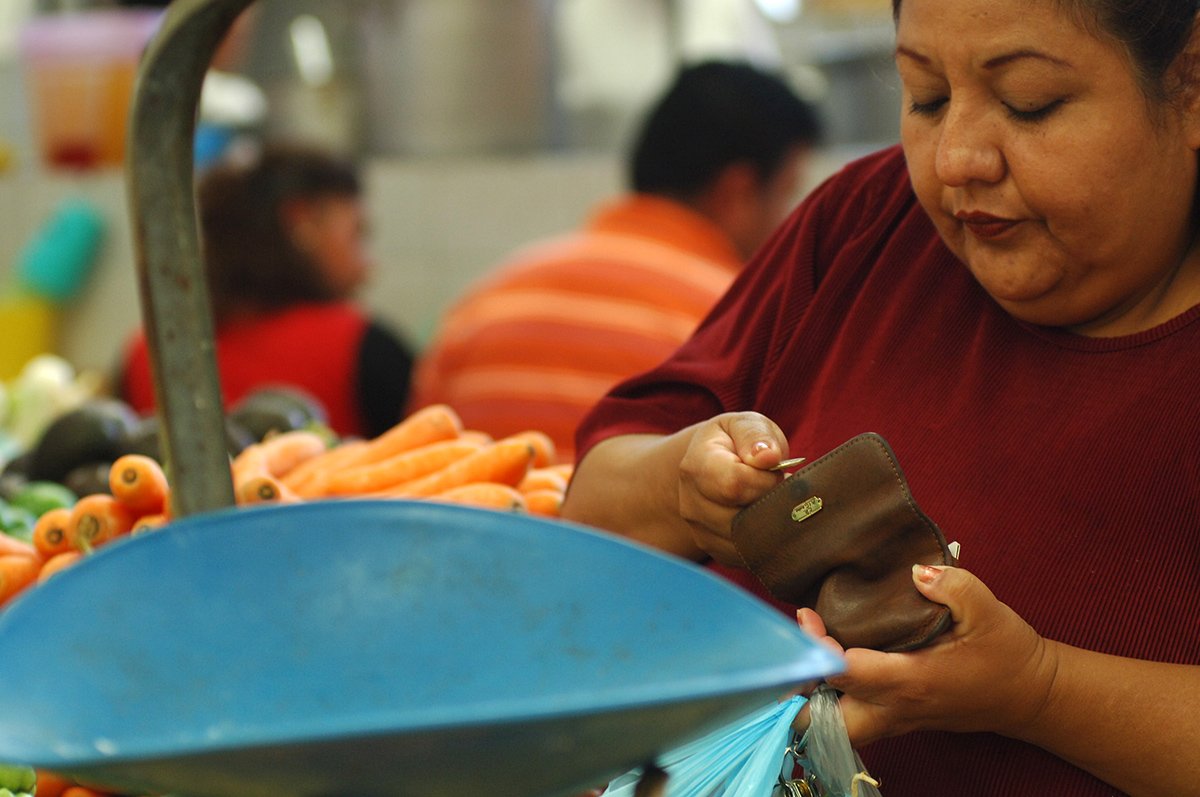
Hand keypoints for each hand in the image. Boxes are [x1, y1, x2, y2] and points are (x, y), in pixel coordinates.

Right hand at [675, 411, 787, 564]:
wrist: (712, 468)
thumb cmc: (735, 443)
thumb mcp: (744, 424)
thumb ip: (756, 435)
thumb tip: (768, 457)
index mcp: (695, 467)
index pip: (734, 485)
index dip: (765, 480)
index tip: (777, 470)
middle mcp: (691, 505)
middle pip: (742, 519)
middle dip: (772, 504)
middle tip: (780, 488)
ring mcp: (701, 533)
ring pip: (749, 543)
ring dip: (772, 524)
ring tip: (772, 501)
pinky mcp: (717, 553)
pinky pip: (751, 557)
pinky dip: (768, 541)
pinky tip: (768, 518)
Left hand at [799, 566, 1057, 745]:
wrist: (1030, 695)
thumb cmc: (1007, 653)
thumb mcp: (988, 611)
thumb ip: (953, 586)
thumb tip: (916, 571)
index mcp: (913, 680)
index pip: (845, 673)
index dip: (817, 647)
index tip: (807, 616)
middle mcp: (897, 707)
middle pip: (825, 716)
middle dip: (799, 686)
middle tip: (794, 646)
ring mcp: (895, 720)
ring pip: (835, 726)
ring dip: (812, 696)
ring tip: (803, 655)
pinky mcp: (896, 721)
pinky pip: (851, 719)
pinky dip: (831, 699)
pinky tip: (827, 665)